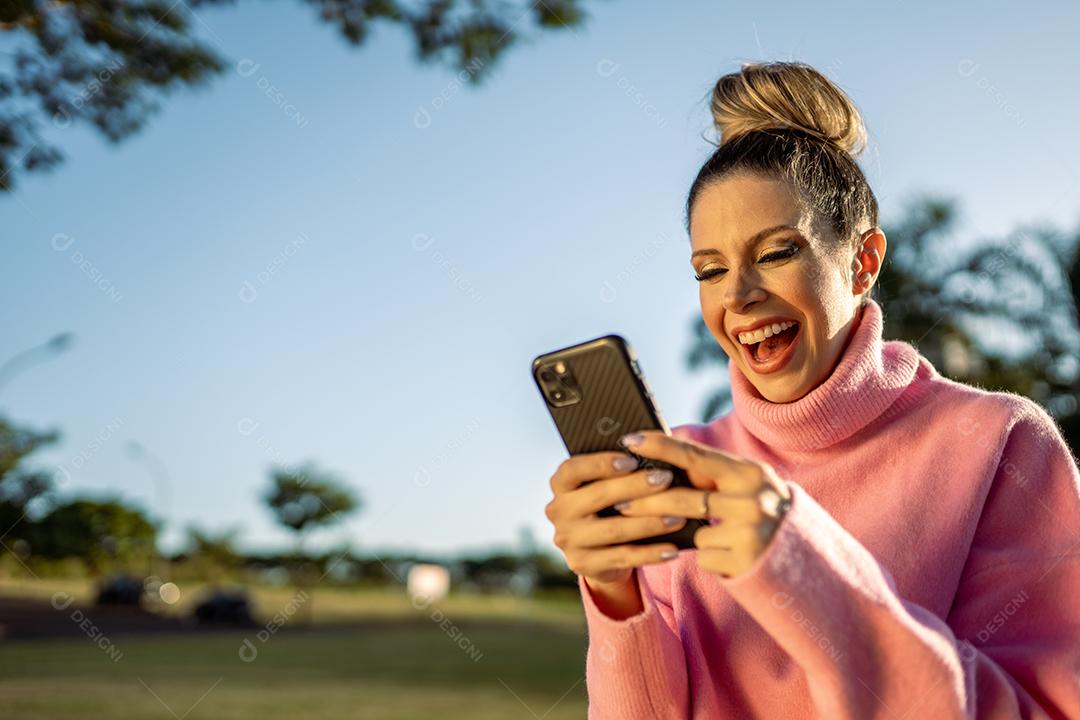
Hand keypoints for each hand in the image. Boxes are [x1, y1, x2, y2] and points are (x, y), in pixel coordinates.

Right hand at [544, 450, 688, 586]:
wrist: (600, 550)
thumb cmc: (609, 504)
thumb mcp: (605, 484)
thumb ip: (618, 470)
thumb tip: (650, 448)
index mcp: (561, 484)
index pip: (573, 469)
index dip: (601, 463)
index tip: (632, 460)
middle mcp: (558, 511)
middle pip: (598, 496)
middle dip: (636, 486)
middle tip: (666, 479)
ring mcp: (568, 540)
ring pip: (613, 529)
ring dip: (650, 522)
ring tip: (678, 516)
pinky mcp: (582, 564)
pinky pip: (621, 558)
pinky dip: (650, 553)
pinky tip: (672, 549)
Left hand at [614, 430, 791, 579]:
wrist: (807, 557)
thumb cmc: (764, 512)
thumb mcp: (747, 486)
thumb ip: (712, 475)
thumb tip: (660, 461)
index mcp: (751, 474)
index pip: (697, 456)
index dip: (661, 447)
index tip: (630, 440)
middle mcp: (754, 501)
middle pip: (684, 499)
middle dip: (647, 502)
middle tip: (620, 502)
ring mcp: (751, 534)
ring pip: (694, 532)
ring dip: (691, 535)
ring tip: (713, 534)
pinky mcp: (745, 563)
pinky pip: (705, 557)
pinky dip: (710, 557)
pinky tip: (731, 555)